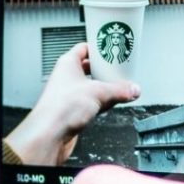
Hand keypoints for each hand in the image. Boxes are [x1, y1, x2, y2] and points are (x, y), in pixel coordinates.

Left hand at [4, 42, 139, 164]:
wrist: (50, 134)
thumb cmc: (61, 108)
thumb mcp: (99, 93)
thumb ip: (119, 90)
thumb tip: (133, 89)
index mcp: (68, 64)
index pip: (84, 48)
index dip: (98, 49)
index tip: (111, 50)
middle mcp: (67, 77)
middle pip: (90, 68)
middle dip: (105, 70)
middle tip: (119, 69)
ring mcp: (69, 94)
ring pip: (91, 86)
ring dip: (105, 88)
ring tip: (120, 87)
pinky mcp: (73, 110)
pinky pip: (91, 102)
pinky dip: (102, 102)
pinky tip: (112, 104)